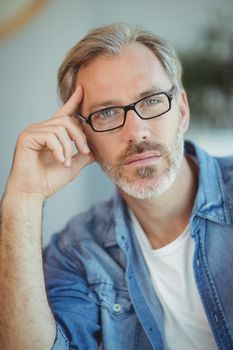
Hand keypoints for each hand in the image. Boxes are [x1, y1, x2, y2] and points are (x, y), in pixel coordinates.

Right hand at [6, 85, 93, 199]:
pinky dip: (59, 150)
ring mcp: (33, 131)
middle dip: (80, 136)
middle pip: (67, 120)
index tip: (82, 89)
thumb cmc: (48, 181)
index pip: (64, 113)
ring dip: (68, 147)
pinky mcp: (27, 137)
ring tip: (66, 162)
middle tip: (84, 152)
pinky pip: (50, 136)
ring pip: (60, 128)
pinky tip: (59, 161)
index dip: (74, 101)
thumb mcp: (72, 165)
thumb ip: (82, 155)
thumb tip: (96, 149)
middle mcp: (41, 129)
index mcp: (51, 134)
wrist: (33, 193)